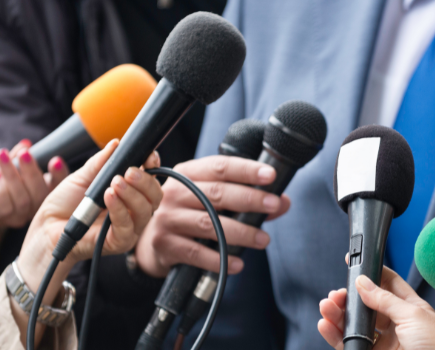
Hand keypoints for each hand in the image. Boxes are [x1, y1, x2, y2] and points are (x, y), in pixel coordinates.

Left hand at [0, 139, 68, 229]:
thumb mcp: (9, 164)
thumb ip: (18, 155)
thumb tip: (25, 144)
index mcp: (45, 190)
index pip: (59, 184)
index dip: (60, 174)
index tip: (55, 160)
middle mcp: (37, 206)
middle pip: (41, 193)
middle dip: (32, 171)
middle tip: (24, 153)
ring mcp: (21, 215)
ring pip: (22, 199)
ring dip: (12, 176)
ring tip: (3, 156)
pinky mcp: (4, 218)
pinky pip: (4, 205)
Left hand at [12, 140, 161, 344]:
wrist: (45, 228)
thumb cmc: (64, 206)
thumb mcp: (82, 177)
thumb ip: (101, 163)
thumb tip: (116, 144)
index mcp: (128, 194)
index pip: (151, 181)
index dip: (153, 167)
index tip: (148, 157)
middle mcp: (132, 212)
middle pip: (154, 196)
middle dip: (145, 181)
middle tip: (128, 172)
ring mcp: (128, 228)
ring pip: (146, 211)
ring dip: (133, 194)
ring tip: (114, 183)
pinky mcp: (118, 243)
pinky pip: (127, 227)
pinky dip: (120, 209)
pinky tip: (108, 196)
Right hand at [134, 155, 291, 277]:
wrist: (151, 242)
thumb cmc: (189, 214)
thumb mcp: (211, 199)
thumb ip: (247, 198)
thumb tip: (283, 202)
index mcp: (188, 173)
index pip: (220, 166)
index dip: (246, 169)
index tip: (270, 175)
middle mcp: (175, 192)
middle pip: (216, 193)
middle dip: (249, 199)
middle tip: (274, 205)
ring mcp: (167, 218)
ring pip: (209, 224)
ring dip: (241, 233)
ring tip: (263, 240)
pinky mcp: (165, 244)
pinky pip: (197, 253)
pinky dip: (220, 260)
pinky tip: (238, 264)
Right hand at [318, 263, 434, 349]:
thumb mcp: (411, 314)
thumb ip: (384, 299)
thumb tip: (363, 282)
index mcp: (409, 307)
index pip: (387, 284)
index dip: (371, 273)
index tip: (354, 264)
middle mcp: (395, 323)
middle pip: (366, 305)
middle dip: (349, 297)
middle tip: (336, 294)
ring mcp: (383, 341)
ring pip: (355, 324)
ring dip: (338, 314)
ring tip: (327, 306)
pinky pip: (349, 344)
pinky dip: (335, 335)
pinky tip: (326, 325)